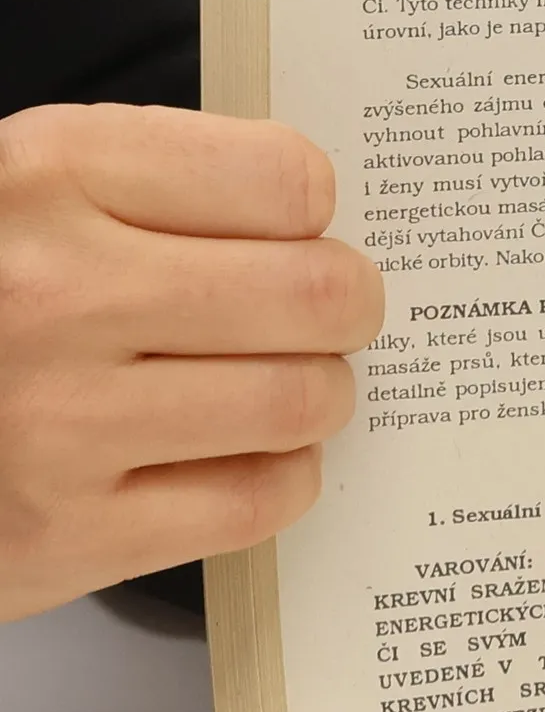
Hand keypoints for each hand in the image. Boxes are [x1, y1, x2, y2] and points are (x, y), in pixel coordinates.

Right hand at [0, 104, 384, 622]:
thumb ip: (163, 184)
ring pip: (301, 400)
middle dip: (345, 307)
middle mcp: (50, 295)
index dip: (312, 211)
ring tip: (281, 382)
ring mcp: (58, 422)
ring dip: (317, 393)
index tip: (299, 229)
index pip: (285, 180)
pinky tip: (243, 452)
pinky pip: (257, 500)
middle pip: (316, 295)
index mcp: (45, 177)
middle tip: (328, 313)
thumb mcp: (29, 191)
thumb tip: (316, 211)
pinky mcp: (66, 534)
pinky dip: (280, 475)